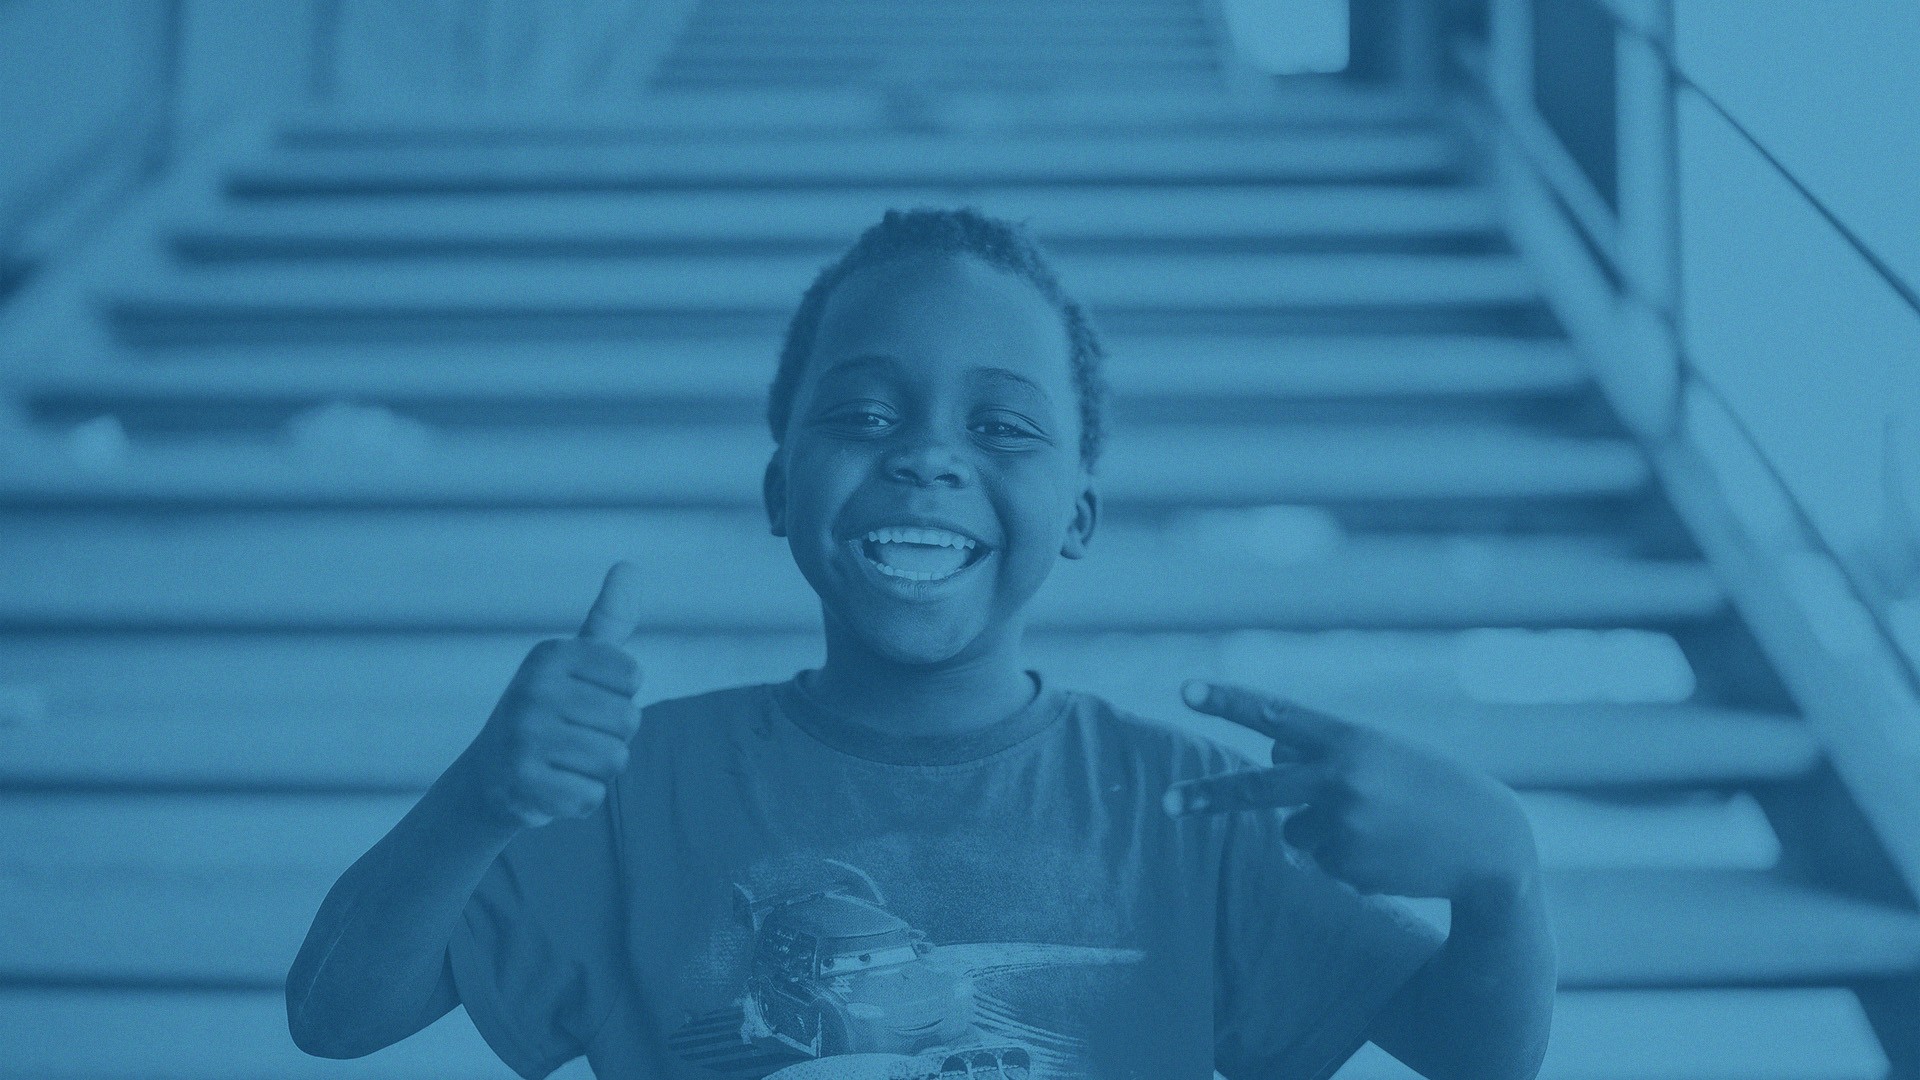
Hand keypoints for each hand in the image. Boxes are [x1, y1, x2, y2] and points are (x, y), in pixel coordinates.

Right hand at [457, 563, 645, 830]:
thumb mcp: (575, 662)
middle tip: (573, 737)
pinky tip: (553, 787)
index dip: (619, 695)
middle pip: (629, 721)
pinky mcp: (521, 783)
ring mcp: (523, 736)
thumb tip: (630, 566)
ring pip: (614, 761)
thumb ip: (609, 619)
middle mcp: (532, 689)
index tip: (585, 700)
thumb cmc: (548, 711)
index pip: (632, 675)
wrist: (489, 777)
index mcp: (550, 654)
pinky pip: (591, 797)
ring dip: (598, 770)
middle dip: (612, 738)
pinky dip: (580, 800)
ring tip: (564, 761)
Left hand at [1164, 681, 1538, 903]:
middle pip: (1255, 789)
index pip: (1276, 715)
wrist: (1488, 844)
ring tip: (1378, 827)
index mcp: (1350, 738)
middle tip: (1166, 803)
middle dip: (1206, 797)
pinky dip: (1344, 858)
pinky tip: (1386, 852)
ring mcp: (1343, 825)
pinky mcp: (1348, 866)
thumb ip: (1322, 752)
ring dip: (1321, 831)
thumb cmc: (1429, 787)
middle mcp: (1340, 778)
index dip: (1229, 702)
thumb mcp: (1381, 753)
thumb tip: (1265, 763)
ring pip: (1294, 832)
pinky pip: (1320, 861)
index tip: (1186, 691)